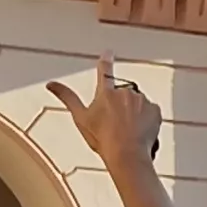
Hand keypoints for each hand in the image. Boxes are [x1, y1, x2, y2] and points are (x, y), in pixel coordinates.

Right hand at [45, 59, 163, 178]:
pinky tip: (140, 132)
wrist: (127, 154)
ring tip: (128, 132)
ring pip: (137, 103)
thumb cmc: (102, 138)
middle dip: (120, 106)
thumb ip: (67, 97)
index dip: (106, 61)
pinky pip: (150, 112)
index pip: (105, 72)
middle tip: (116, 126)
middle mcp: (124, 92)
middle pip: (122, 95)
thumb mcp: (81, 118)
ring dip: (133, 113)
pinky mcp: (155, 109)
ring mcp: (141, 100)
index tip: (108, 52)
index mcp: (105, 93)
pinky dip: (146, 119)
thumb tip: (50, 84)